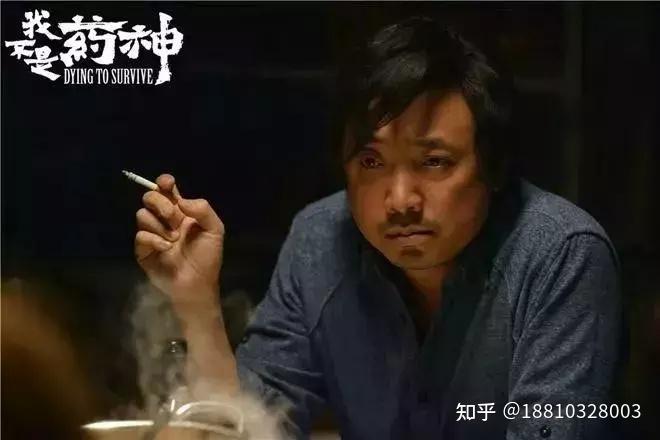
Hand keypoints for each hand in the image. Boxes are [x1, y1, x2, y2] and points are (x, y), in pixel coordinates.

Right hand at [134, 174, 223, 311]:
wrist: (197, 284)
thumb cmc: (207, 257)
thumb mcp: (215, 230)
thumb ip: (203, 209)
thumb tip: (181, 199)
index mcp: (181, 212)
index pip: (168, 190)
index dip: (164, 182)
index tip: (167, 184)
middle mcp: (164, 220)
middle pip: (150, 198)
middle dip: (161, 204)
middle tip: (174, 217)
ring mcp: (152, 234)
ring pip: (142, 214)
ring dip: (160, 225)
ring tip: (174, 239)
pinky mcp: (143, 250)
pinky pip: (141, 235)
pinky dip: (154, 240)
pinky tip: (167, 248)